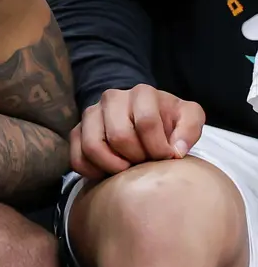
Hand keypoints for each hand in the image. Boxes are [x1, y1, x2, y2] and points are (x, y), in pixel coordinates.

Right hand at [71, 85, 204, 179]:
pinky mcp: (76, 133)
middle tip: (145, 163)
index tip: (166, 158)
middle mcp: (112, 98)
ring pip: (93, 147)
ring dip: (112, 166)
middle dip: (136, 158)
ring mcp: (90, 115)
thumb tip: (176, 150)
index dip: (157, 147)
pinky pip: (77, 158)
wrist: (140, 118)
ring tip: (126, 171)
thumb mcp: (188, 118)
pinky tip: (107, 174)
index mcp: (141, 92)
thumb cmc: (166, 121)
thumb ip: (190, 129)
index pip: (146, 122)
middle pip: (119, 136)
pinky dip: (92, 172)